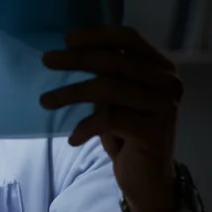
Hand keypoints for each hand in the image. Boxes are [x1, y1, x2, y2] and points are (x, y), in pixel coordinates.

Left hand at [39, 26, 182, 211]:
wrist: (147, 176)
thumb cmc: (126, 132)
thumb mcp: (115, 97)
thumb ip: (103, 73)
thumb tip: (67, 50)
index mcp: (160, 67)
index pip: (129, 38)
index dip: (97, 35)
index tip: (66, 38)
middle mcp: (167, 82)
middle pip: (114, 61)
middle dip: (76, 59)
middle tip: (46, 60)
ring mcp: (163, 105)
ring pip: (109, 87)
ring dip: (70, 92)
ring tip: (44, 101)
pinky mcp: (154, 130)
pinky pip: (109, 119)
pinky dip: (85, 127)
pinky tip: (73, 138)